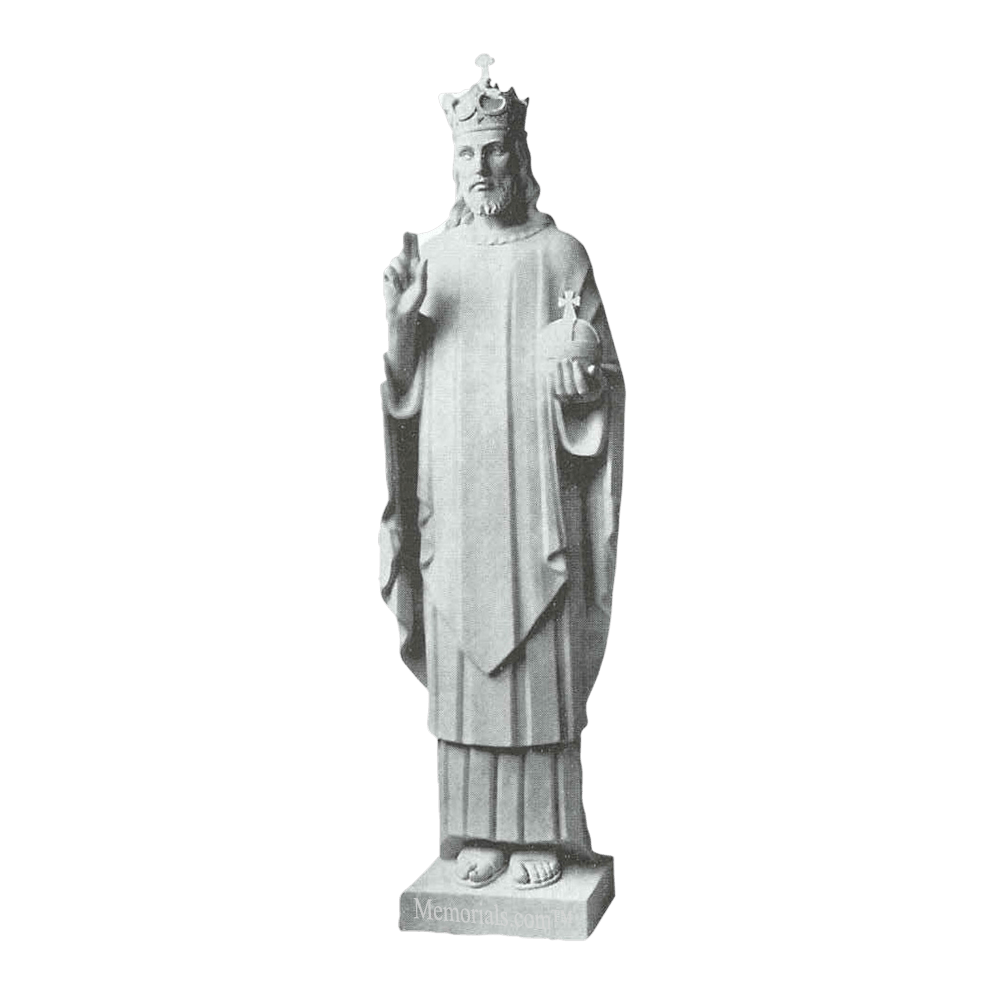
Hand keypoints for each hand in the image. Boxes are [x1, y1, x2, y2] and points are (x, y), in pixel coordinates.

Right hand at [383, 231, 427, 346]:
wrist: (401, 314)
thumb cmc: (414, 303)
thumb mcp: (421, 290)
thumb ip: (422, 274)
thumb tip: (424, 259)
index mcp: (416, 266)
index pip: (415, 248)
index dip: (412, 237)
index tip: (411, 226)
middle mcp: (405, 265)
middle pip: (403, 247)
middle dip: (403, 239)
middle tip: (405, 230)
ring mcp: (396, 270)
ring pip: (395, 260)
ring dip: (400, 272)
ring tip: (403, 285)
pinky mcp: (387, 275)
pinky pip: (388, 270)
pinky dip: (393, 279)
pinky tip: (397, 288)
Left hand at [552, 358, 604, 404]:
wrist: (587, 387)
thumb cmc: (594, 379)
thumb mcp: (598, 376)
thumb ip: (596, 373)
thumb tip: (592, 368)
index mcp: (591, 396)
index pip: (583, 387)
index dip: (579, 374)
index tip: (576, 361)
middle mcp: (579, 401)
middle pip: (571, 390)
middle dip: (568, 373)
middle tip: (566, 359)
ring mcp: (568, 401)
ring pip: (561, 391)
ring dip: (559, 376)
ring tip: (558, 362)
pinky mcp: (560, 400)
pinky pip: (553, 392)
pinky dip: (551, 382)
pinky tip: (551, 371)